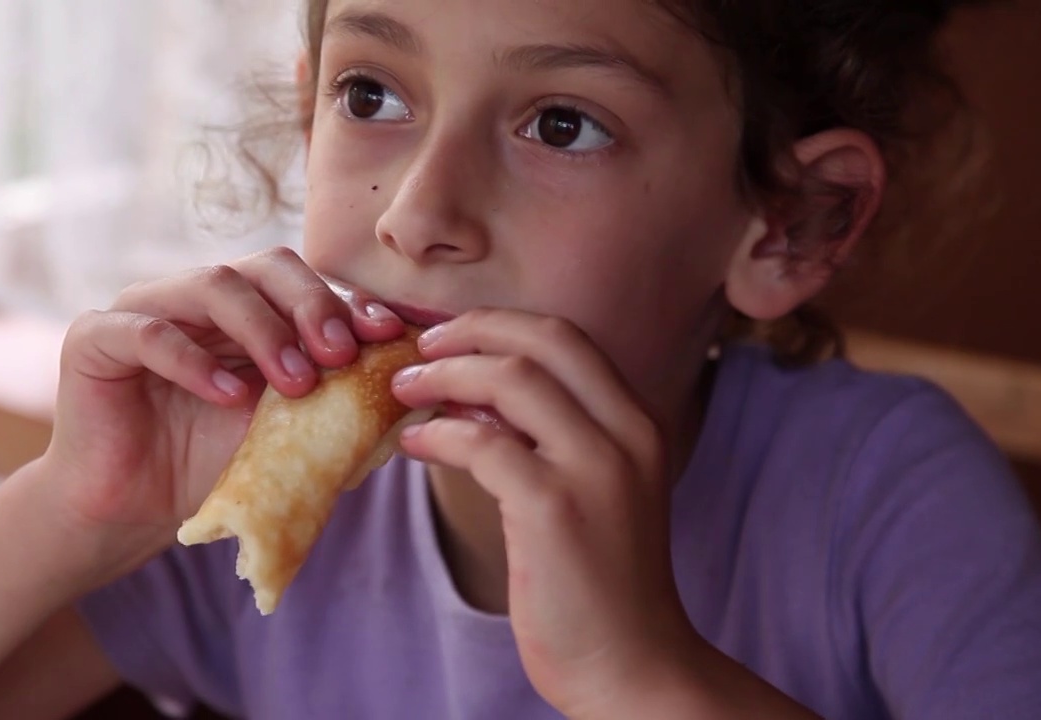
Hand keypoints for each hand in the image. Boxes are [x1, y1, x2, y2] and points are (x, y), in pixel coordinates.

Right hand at [39, 247, 403, 578]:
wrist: (132, 514)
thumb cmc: (210, 468)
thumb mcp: (287, 435)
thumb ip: (337, 409)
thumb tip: (413, 401)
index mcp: (244, 310)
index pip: (302, 281)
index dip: (346, 300)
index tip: (385, 335)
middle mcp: (196, 298)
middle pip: (264, 267)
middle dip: (312, 305)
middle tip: (340, 355)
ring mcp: (144, 310)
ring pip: (213, 285)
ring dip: (265, 330)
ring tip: (297, 383)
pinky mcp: (96, 338)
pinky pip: (150, 332)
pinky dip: (195, 360)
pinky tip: (230, 396)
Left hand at [391, 309, 701, 717]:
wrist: (632, 665)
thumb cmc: (601, 584)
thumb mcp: (595, 492)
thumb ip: (551, 439)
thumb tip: (474, 396)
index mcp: (637, 423)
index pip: (567, 338)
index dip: (501, 324)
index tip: (452, 336)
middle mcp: (626, 433)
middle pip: (542, 338)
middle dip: (471, 329)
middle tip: (421, 346)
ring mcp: (594, 467)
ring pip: (510, 378)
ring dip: (444, 374)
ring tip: (403, 389)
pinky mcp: (553, 507)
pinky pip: (481, 443)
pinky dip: (437, 434)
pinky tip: (413, 444)